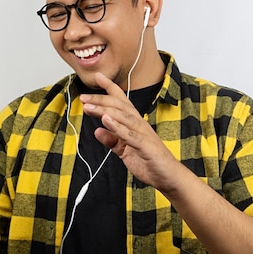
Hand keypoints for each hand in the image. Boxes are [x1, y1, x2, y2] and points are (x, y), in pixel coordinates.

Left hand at [80, 72, 178, 193]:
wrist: (168, 177)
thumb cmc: (150, 162)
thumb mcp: (124, 151)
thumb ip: (112, 140)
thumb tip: (98, 131)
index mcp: (134, 124)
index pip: (121, 101)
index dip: (110, 88)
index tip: (98, 77)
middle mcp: (139, 125)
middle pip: (119, 106)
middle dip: (100, 100)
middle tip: (83, 97)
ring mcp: (143, 134)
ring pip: (122, 117)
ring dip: (104, 111)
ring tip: (89, 107)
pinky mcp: (145, 146)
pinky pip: (129, 135)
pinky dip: (117, 127)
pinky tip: (105, 121)